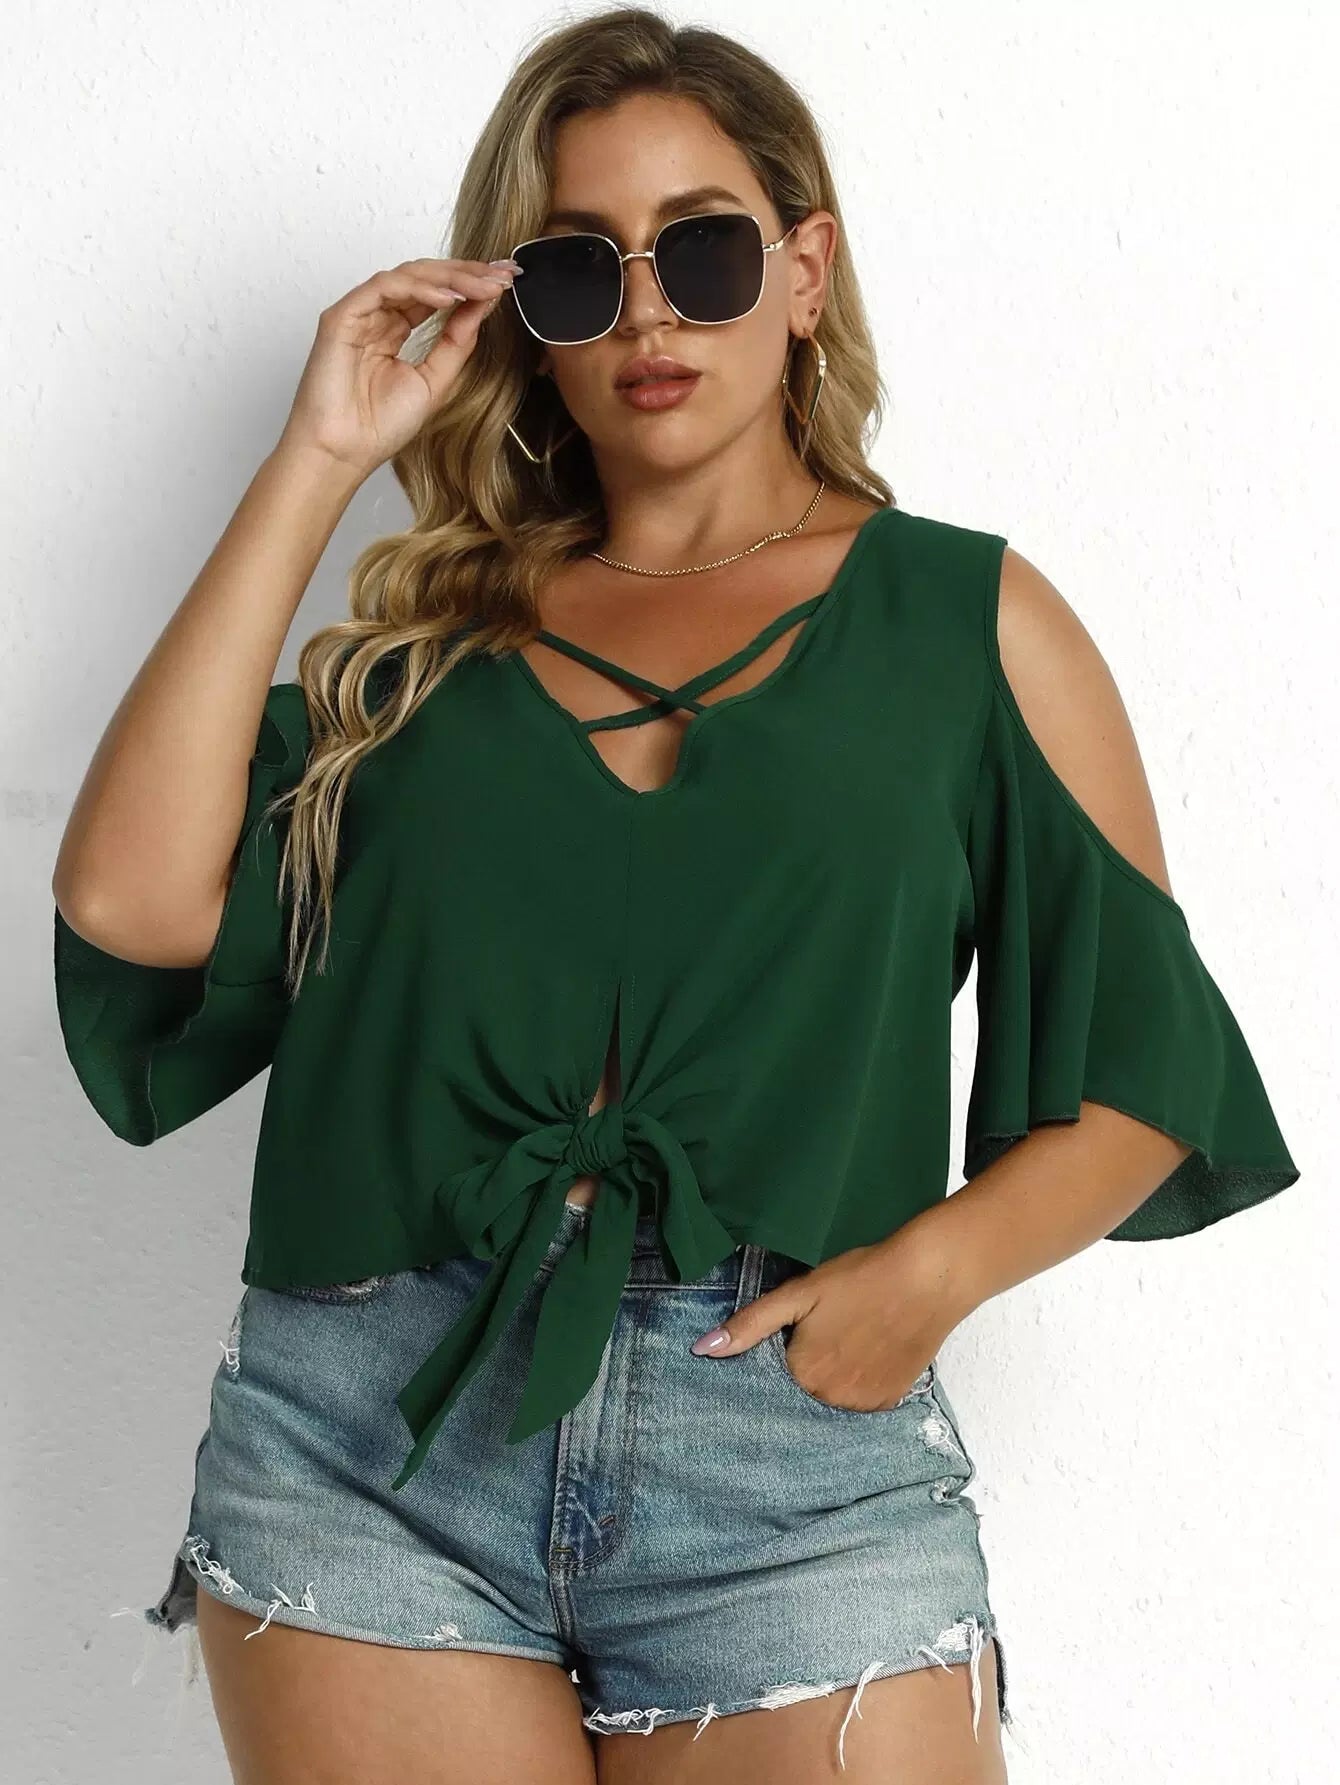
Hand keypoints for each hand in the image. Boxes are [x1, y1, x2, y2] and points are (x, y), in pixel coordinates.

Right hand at [277, 255, 523, 479]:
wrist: (345, 453)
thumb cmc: (380, 426)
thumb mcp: (436, 380)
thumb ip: (457, 342)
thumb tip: (483, 306)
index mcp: (396, 330)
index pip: (436, 295)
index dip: (471, 285)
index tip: (506, 281)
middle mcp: (378, 317)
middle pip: (426, 279)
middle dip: (467, 274)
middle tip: (502, 275)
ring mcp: (360, 314)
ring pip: (408, 276)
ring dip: (449, 278)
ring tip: (482, 286)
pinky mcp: (342, 316)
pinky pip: (384, 287)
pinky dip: (418, 288)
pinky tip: (448, 298)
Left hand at [691, 1233, 976, 1411]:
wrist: (928, 1277)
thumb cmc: (860, 1277)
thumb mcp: (799, 1294)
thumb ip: (750, 1325)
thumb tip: (701, 1350)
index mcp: (802, 1374)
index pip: (771, 1379)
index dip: (777, 1356)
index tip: (791, 1338)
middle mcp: (830, 1400)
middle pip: (802, 1391)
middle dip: (804, 1368)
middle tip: (824, 1333)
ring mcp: (864, 1404)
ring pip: (831, 1398)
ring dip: (831, 1378)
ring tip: (847, 1339)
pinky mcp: (891, 1401)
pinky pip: (861, 1401)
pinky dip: (858, 1382)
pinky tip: (867, 1351)